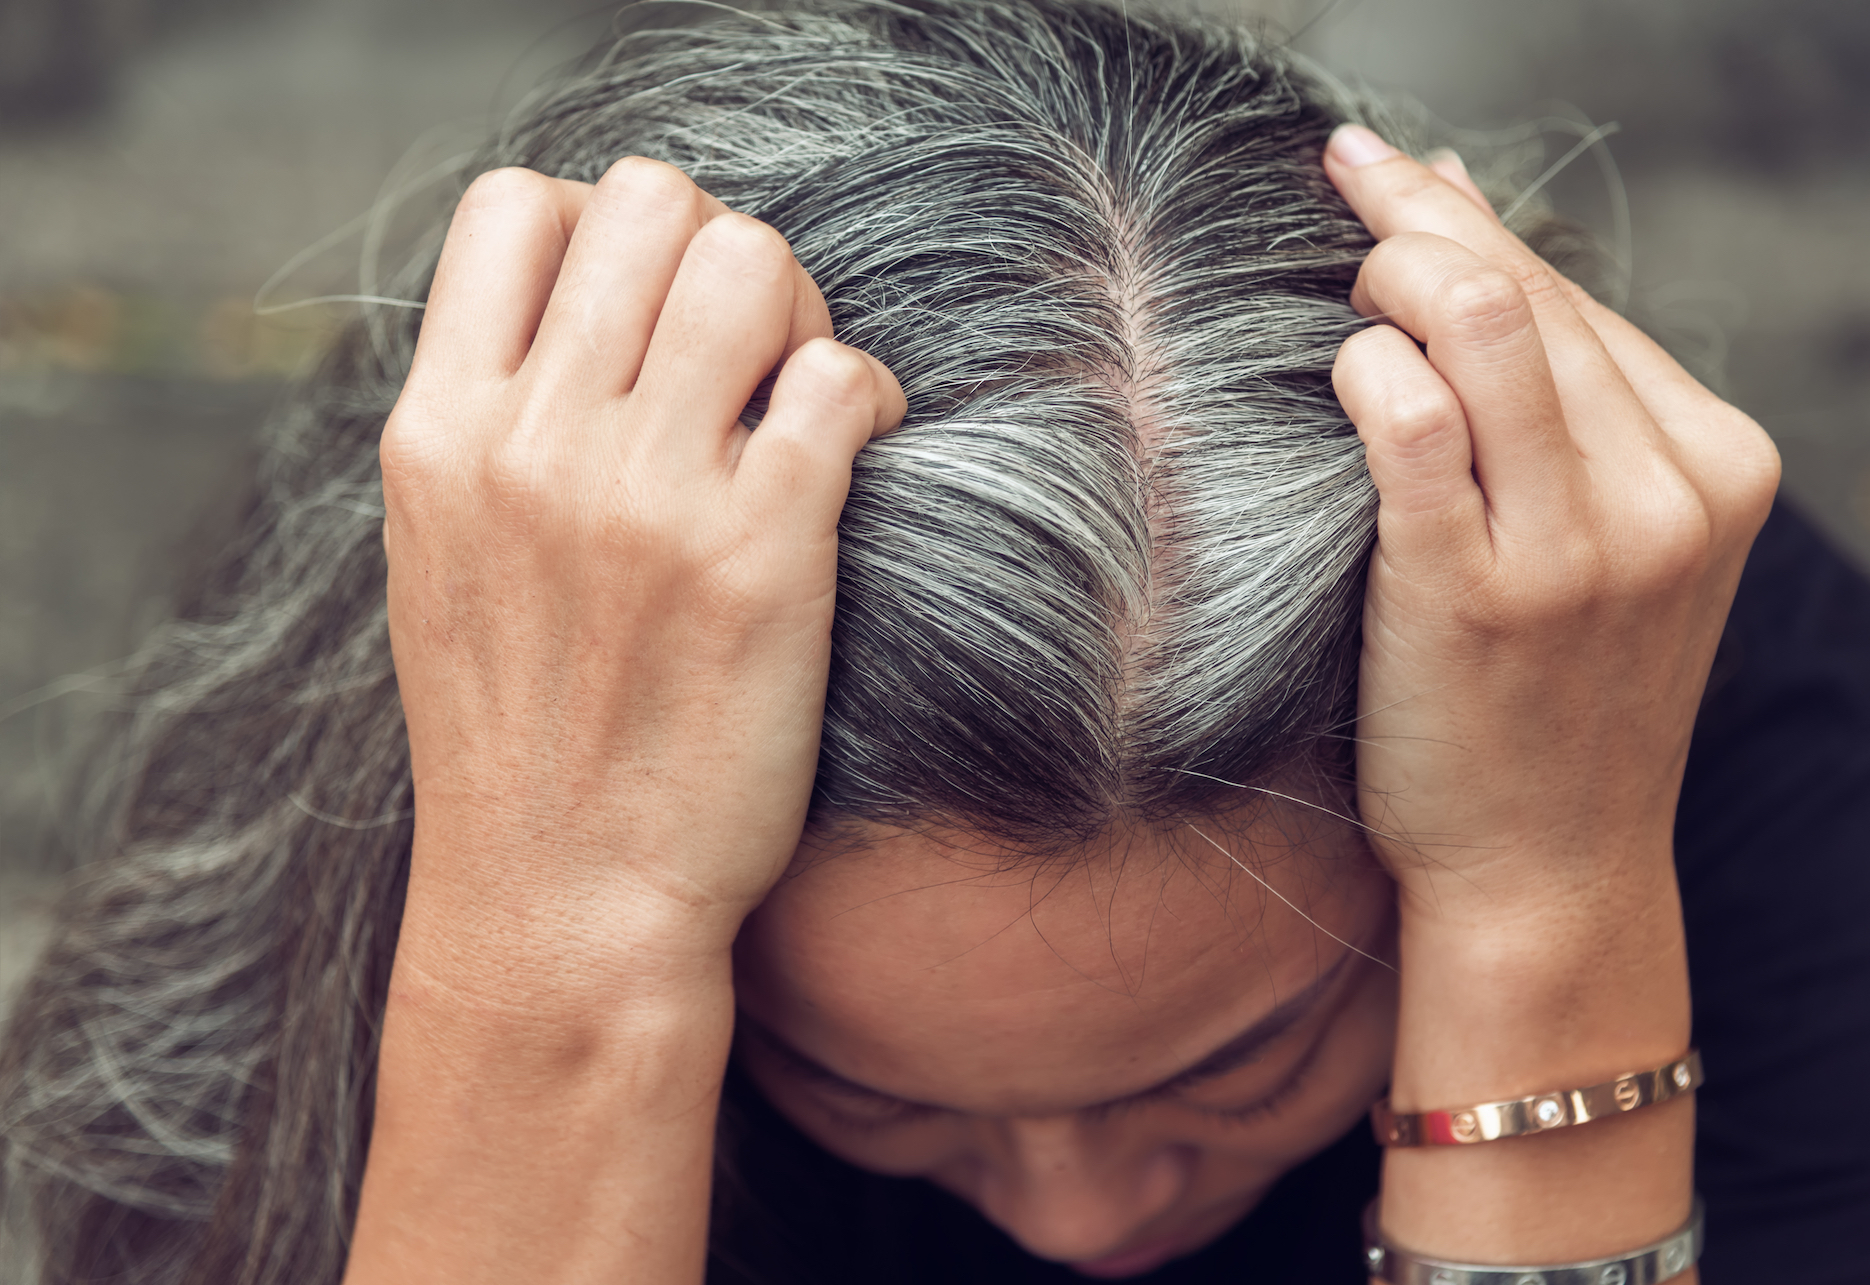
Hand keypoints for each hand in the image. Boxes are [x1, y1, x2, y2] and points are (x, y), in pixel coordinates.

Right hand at [380, 158, 904, 997]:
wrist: (563, 905)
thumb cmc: (518, 738)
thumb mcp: (447, 559)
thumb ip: (494, 426)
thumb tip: (592, 317)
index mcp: (438, 434)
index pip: (516, 206)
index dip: (602, 229)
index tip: (643, 316)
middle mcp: (534, 444)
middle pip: (652, 202)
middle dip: (717, 252)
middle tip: (744, 352)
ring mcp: (647, 497)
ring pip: (754, 262)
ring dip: (798, 309)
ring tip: (799, 395)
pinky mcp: (762, 555)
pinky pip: (838, 379)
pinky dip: (865, 392)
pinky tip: (853, 450)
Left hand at [1324, 125, 1774, 1271]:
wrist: (1548, 871)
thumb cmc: (1550, 696)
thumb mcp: (1594, 533)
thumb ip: (1548, 388)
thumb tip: (1459, 214)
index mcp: (1714, 464)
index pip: (1575, 295)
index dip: (1467, 219)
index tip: (1388, 173)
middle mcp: (1665, 494)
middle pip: (1526, 293)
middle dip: (1416, 218)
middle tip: (1340, 187)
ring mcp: (1579, 548)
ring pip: (1482, 325)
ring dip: (1389, 272)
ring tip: (1335, 277)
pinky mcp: (1476, 596)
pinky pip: (1413, 425)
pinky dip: (1365, 370)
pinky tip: (1337, 366)